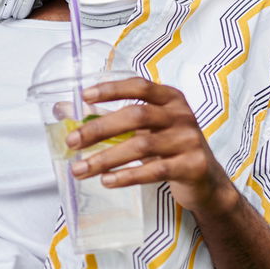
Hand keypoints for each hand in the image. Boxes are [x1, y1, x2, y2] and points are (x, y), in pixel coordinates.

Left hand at [65, 77, 238, 216]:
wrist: (207, 182)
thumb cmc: (168, 148)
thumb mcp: (144, 129)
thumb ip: (108, 118)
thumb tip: (62, 110)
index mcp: (170, 99)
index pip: (139, 86)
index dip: (112, 89)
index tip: (84, 96)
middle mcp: (181, 115)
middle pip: (135, 116)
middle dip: (99, 129)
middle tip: (72, 141)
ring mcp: (189, 140)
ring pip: (141, 146)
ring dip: (106, 158)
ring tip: (81, 169)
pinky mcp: (192, 166)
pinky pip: (155, 170)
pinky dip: (127, 176)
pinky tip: (107, 181)